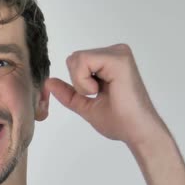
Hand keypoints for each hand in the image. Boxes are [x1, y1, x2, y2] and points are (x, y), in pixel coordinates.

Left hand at [46, 44, 169, 148]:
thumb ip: (68, 93)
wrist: (136, 131)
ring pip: (77, 59)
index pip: (76, 62)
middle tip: (97, 95)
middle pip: (74, 58)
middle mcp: (115, 53)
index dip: (76, 82)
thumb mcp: (85, 105)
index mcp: (109, 62)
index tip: (94, 95)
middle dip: (77, 82)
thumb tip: (48, 82)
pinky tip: (99, 90)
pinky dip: (83, 81)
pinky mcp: (119, 59)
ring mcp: (118, 53)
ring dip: (80, 82)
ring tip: (100, 93)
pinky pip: (83, 61)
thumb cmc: (118, 121)